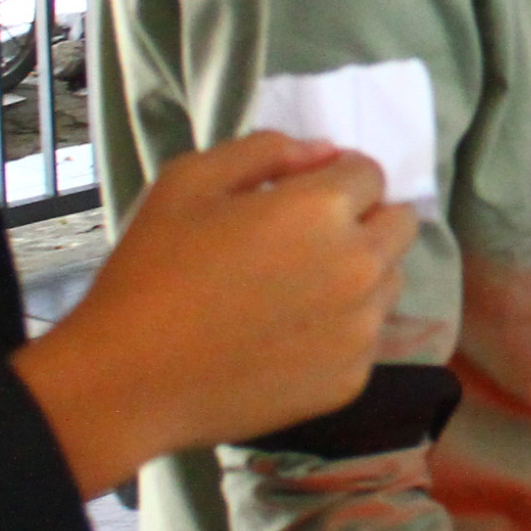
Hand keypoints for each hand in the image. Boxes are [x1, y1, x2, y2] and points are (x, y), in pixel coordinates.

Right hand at [13, 131, 418, 494]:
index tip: (304, 194)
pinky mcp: (351, 380)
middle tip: (307, 239)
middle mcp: (359, 267)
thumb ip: (265, 150)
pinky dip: (342, 328)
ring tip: (296, 289)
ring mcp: (360, 330)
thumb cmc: (152, 270)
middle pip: (400, 224)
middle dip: (365, 219)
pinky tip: (289, 335)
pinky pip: (368, 336)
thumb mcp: (189, 180)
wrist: (131, 380)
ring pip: (390, 281)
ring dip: (360, 273)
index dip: (337, 176)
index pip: (371, 172)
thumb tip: (322, 152)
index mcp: (323, 210)